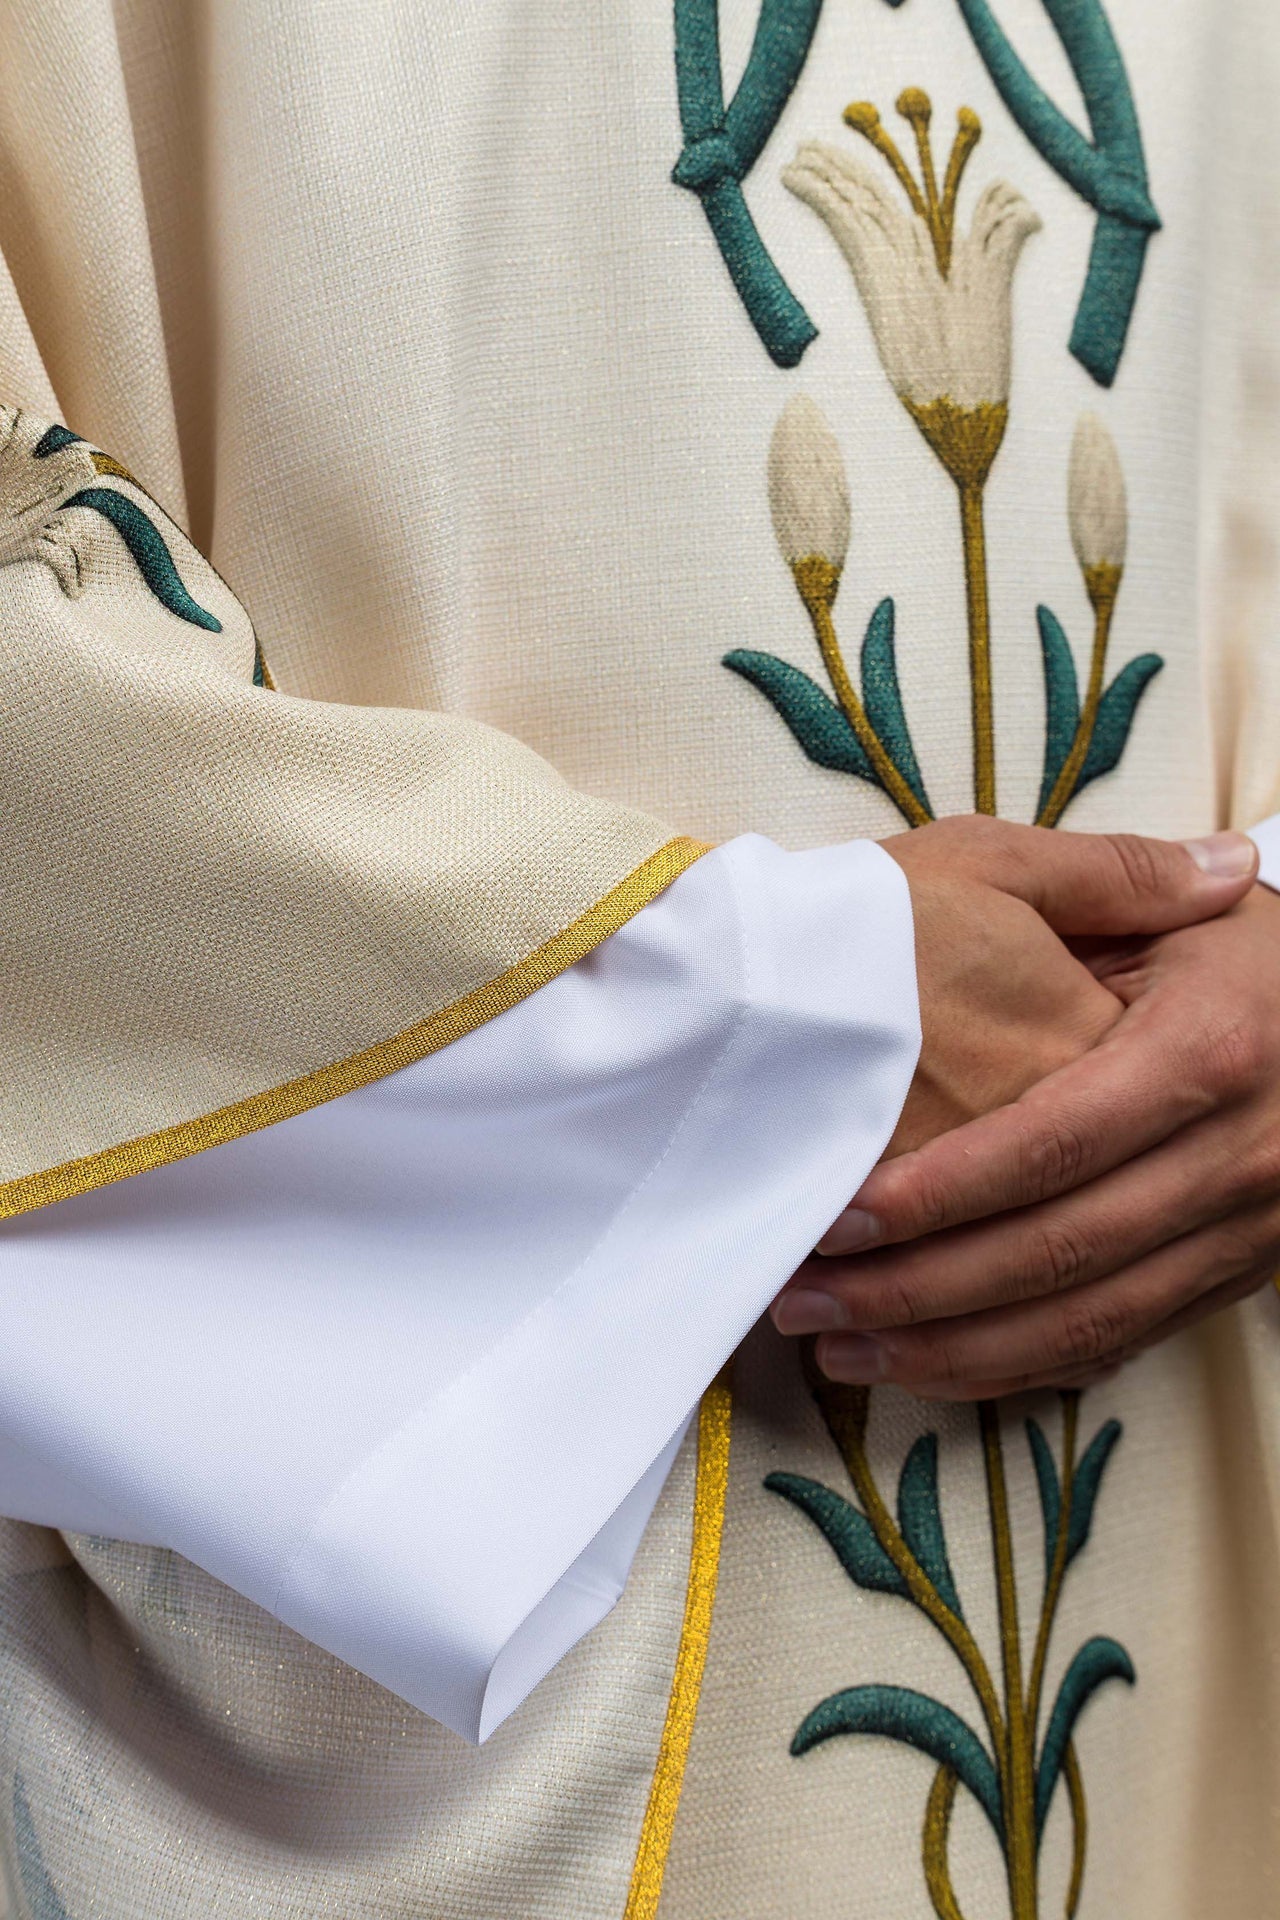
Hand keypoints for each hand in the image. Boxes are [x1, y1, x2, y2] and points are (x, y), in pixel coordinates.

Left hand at [774, 829, 1267, 1397]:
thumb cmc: (1238, 952)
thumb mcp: (1179, 903)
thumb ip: (1114, 880)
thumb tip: (1060, 873)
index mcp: (1206, 1054)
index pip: (1055, 1144)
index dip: (943, 1193)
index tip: (839, 1220)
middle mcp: (1238, 1158)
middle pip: (1059, 1252)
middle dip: (918, 1290)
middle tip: (804, 1298)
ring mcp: (1244, 1232)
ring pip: (1085, 1324)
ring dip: (951, 1351)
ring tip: (838, 1347)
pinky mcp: (1231, 1278)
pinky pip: (1117, 1346)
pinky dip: (1014, 1370)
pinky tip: (925, 1367)